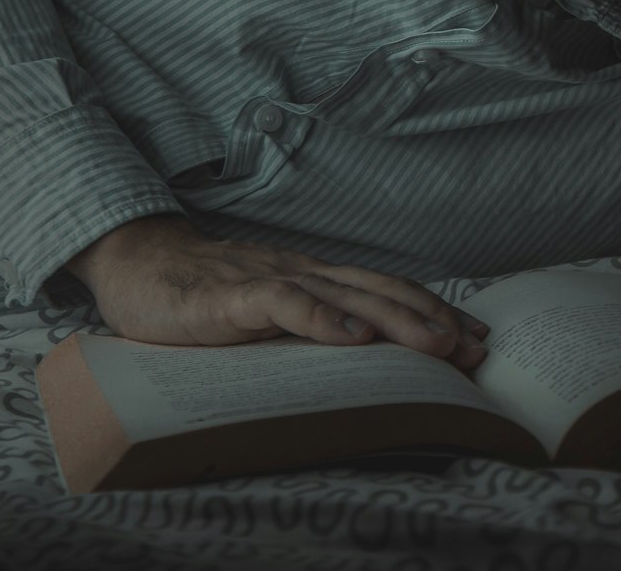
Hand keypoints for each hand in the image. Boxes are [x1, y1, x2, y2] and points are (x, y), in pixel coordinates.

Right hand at [65, 215, 488, 370]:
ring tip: (436, 342)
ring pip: (345, 296)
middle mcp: (306, 273)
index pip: (387, 293)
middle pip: (381, 291)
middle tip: (475, 346)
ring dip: (395, 319)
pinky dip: (321, 318)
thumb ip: (312, 323)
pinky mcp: (234, 295)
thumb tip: (365, 355)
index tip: (477, 337)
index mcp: (318, 279)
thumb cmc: (209, 295)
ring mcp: (272, 279)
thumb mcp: (271, 312)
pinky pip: (283, 303)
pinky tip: (350, 335)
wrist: (143, 266)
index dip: (434, 311)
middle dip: (433, 317)